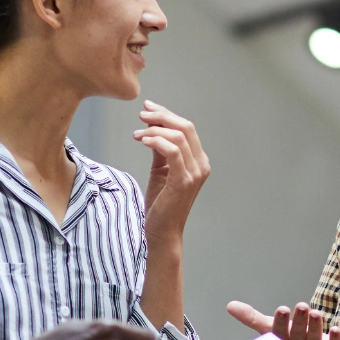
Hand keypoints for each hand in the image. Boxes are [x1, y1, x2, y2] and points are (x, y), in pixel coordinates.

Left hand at [134, 101, 209, 245]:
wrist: (162, 232)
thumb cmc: (161, 204)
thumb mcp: (161, 170)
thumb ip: (161, 149)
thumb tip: (153, 128)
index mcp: (198, 161)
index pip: (186, 128)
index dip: (167, 115)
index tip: (148, 107)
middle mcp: (201, 165)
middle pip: (185, 127)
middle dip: (162, 116)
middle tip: (141, 114)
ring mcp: (195, 173)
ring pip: (179, 136)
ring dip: (155, 129)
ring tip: (137, 133)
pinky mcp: (183, 181)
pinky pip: (173, 151)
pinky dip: (157, 141)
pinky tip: (143, 140)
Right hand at [228, 300, 339, 339]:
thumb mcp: (271, 329)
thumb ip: (253, 318)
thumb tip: (230, 305)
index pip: (279, 336)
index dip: (281, 323)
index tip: (282, 309)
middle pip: (298, 338)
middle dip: (299, 323)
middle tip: (302, 306)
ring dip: (316, 329)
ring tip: (316, 313)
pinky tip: (336, 330)